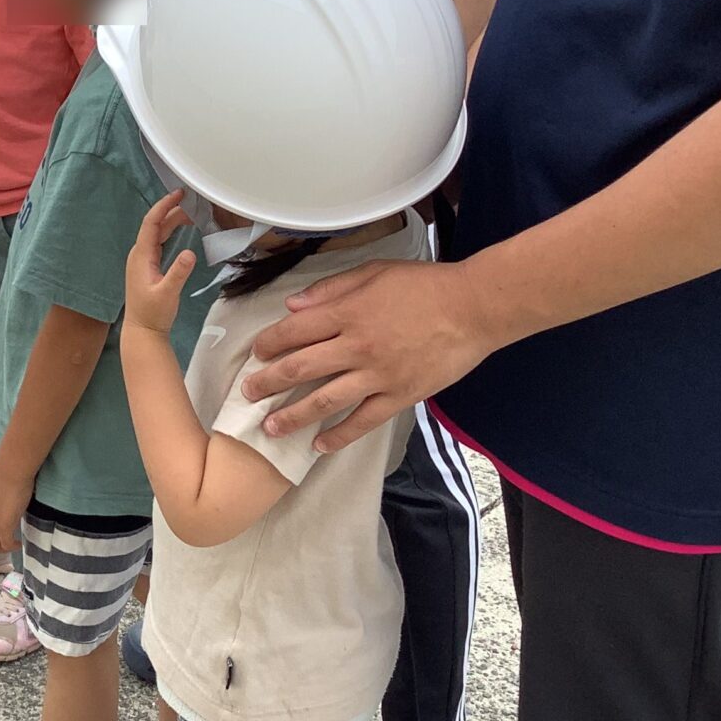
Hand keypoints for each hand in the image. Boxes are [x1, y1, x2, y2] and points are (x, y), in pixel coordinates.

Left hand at [124, 193, 197, 336]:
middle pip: (155, 225)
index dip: (163, 206)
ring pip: (158, 233)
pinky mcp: (148, 266)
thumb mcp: (167, 294)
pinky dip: (171, 231)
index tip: (178, 194)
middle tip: (192, 201)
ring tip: (192, 211)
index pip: (151, 223)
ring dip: (173, 220)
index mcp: (141, 257)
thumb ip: (178, 274)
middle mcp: (139, 255)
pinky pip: (159, 241)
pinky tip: (183, 228)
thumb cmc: (153, 314)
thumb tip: (190, 253)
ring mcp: (143, 260)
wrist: (143, 331)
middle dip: (172, 210)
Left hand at [241, 259, 497, 452]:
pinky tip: (320, 446)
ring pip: (324, 400)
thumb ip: (330, 290)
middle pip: (300, 369)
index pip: (294, 331)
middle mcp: (355, 347)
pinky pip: (363, 421)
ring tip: (270, 428)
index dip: (269, 343)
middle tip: (247, 395)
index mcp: (347, 313)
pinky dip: (340, 436)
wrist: (474, 307)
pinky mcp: (399, 396)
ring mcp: (377, 375)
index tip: (255, 355)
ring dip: (293, 416)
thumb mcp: (373, 274)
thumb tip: (292, 306)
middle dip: (268, 383)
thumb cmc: (423, 285)